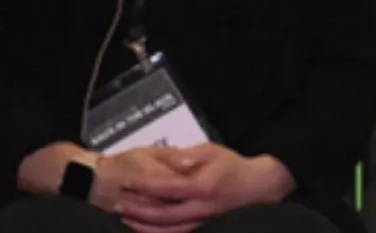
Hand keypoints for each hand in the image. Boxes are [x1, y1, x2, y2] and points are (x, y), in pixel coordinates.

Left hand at [112, 144, 294, 232]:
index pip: (165, 188)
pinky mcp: (203, 227)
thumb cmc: (233, 166)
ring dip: (144, 226)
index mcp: (202, 186)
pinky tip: (146, 229)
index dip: (143, 186)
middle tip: (118, 203)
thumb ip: (189, 156)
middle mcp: (200, 208)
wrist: (257, 186)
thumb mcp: (212, 151)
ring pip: (167, 230)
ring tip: (126, 218)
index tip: (127, 181)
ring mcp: (202, 221)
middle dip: (137, 210)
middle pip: (161, 215)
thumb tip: (171, 161)